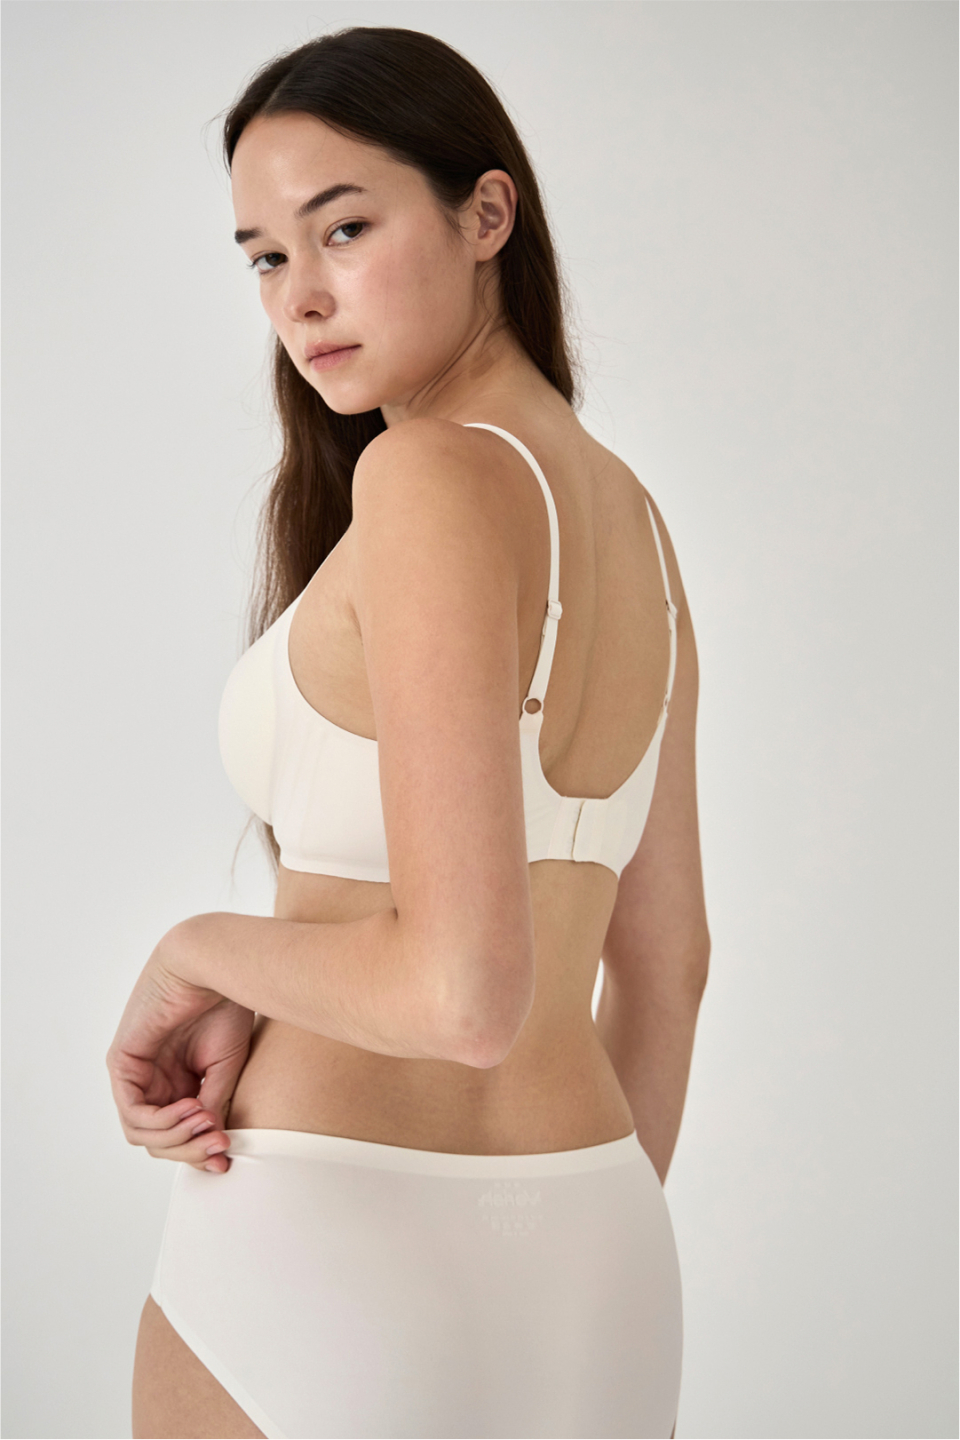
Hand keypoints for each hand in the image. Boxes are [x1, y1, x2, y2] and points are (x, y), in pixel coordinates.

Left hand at [106, 925, 254, 1173]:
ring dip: (177, 1138)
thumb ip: (213, 1107)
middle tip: (219, 1146)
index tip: (226, 1158)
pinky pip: (133, 1111)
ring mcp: (133, 1073)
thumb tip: (214, 1152)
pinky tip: (192, 1108)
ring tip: (208, 1122)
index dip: (199, 1152)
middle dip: (189, 1149)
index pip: (176, 1135)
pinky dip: (162, 1120)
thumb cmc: (223, 1006)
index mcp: (175, 1083)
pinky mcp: (121, 1062)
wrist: (215, 966)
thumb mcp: (224, 1070)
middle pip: (157, 1141)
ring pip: (142, 1133)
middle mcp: (151, 1081)